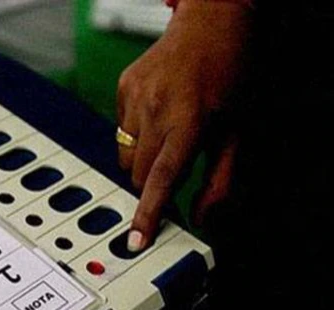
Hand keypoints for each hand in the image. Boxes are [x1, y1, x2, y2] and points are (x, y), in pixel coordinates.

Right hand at [116, 0, 251, 250]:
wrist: (211, 23)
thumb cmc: (229, 75)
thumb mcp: (236, 131)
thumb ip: (220, 180)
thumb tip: (203, 219)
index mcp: (188, 122)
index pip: (161, 179)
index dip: (147, 213)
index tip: (135, 240)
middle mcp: (156, 110)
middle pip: (139, 174)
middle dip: (152, 185)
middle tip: (175, 173)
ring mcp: (134, 97)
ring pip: (126, 156)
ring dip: (143, 161)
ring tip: (168, 136)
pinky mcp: (123, 88)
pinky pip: (120, 131)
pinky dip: (136, 135)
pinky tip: (158, 115)